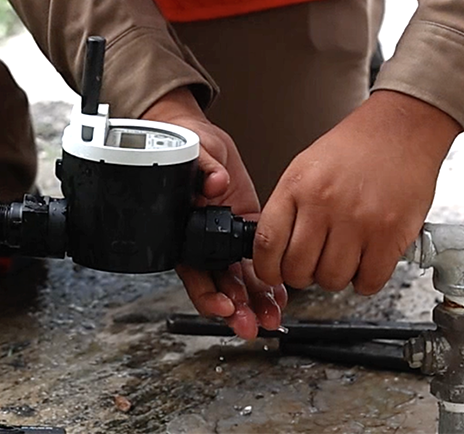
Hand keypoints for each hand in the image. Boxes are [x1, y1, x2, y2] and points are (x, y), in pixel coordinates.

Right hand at [143, 88, 286, 339]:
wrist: (200, 139)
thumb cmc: (186, 144)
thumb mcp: (191, 149)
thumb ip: (201, 167)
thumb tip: (215, 182)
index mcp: (182, 228)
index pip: (193, 271)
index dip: (207, 293)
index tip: (223, 305)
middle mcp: (203, 239)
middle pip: (218, 284)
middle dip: (235, 309)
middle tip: (252, 324)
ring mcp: (224, 237)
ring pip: (239, 279)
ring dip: (254, 301)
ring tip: (271, 318)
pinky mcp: (245, 229)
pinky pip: (256, 260)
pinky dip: (269, 278)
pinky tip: (281, 293)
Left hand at [253, 90, 461, 295]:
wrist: (401, 130)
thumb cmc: (356, 147)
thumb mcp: (306, 166)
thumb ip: (290, 206)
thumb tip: (276, 249)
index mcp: (297, 185)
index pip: (267, 242)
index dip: (266, 268)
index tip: (273, 274)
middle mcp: (323, 204)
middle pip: (298, 269)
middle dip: (303, 275)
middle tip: (313, 264)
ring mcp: (357, 221)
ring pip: (332, 280)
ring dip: (336, 276)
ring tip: (345, 256)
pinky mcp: (390, 235)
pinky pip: (369, 281)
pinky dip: (366, 279)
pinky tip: (368, 259)